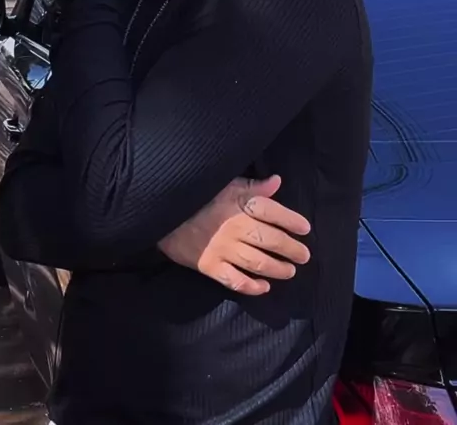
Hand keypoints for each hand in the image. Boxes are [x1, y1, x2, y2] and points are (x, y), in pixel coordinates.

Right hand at [158, 175, 310, 295]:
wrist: (163, 213)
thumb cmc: (198, 196)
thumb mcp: (225, 184)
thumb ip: (253, 186)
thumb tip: (277, 181)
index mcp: (238, 203)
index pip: (272, 212)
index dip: (291, 220)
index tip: (305, 228)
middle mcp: (234, 227)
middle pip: (270, 240)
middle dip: (291, 248)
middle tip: (304, 255)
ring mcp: (222, 249)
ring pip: (257, 263)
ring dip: (277, 269)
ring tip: (290, 271)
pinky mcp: (209, 266)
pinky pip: (235, 281)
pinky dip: (252, 286)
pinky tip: (264, 287)